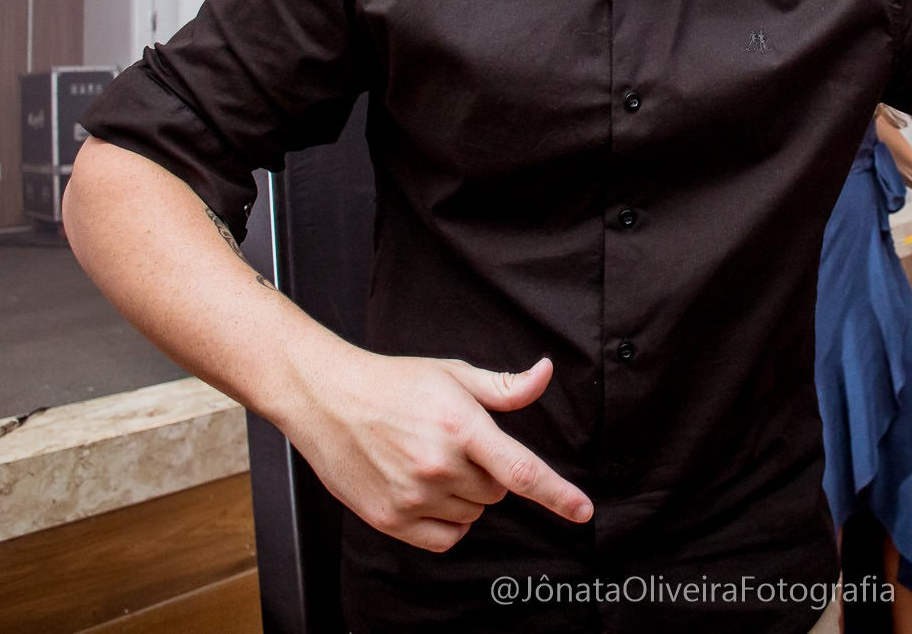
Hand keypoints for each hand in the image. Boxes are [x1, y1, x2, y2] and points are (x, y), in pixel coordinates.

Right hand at [283, 349, 591, 551]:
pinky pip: (446, 538)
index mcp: (460, 426)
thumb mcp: (453, 375)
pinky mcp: (390, 519)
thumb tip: (545, 373)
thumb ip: (504, 387)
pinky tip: (424, 491)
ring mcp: (412, 496)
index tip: (583, 511)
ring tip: (428, 460)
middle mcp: (438, 465)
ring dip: (464, 495)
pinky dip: (446, 521)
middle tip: (452, 443)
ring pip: (473, 514)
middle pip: (497, 491)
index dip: (557, 494)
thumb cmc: (394, 383)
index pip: (521, 469)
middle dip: (486, 472)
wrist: (328, 399)